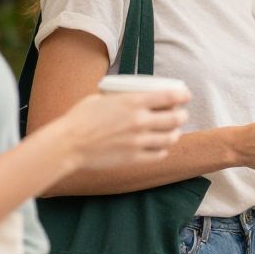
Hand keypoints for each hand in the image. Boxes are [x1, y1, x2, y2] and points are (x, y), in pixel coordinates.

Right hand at [54, 88, 188, 171]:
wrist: (68, 144)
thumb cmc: (80, 118)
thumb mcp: (101, 98)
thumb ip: (120, 98)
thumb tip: (129, 95)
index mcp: (133, 102)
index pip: (170, 96)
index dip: (182, 95)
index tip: (185, 96)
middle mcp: (140, 120)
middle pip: (176, 118)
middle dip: (182, 116)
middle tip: (180, 115)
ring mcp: (138, 141)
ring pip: (170, 138)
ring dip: (174, 134)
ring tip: (172, 132)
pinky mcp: (134, 157)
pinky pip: (159, 154)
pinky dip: (163, 150)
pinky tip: (160, 147)